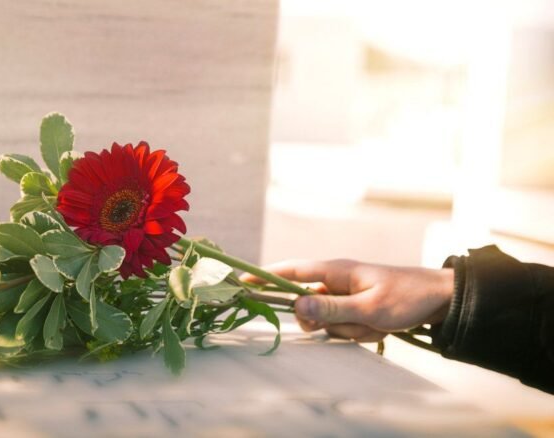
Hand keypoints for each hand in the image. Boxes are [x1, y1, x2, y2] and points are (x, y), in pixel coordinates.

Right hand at [241, 259, 454, 341]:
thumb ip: (330, 309)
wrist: (441, 300)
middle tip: (353, 322)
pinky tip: (381, 328)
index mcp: (334, 270)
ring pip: (328, 321)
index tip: (241, 281)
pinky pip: (344, 327)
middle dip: (327, 321)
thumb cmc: (406, 297)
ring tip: (377, 324)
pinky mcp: (354, 308)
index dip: (265, 276)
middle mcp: (335, 281)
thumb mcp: (368, 308)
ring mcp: (345, 296)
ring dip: (350, 329)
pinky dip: (360, 332)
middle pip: (308, 306)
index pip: (290, 272)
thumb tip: (294, 308)